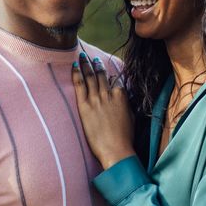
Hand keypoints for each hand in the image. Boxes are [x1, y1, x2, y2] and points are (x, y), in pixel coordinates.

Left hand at [72, 53, 134, 169]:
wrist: (116, 149)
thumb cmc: (125, 138)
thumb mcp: (130, 118)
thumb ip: (125, 106)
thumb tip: (123, 100)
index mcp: (121, 96)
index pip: (115, 82)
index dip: (110, 78)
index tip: (106, 73)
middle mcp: (109, 94)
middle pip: (101, 75)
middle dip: (96, 64)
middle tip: (92, 57)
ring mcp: (96, 99)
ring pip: (90, 76)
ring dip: (86, 64)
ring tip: (82, 56)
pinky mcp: (85, 106)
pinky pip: (80, 84)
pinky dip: (77, 73)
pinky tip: (74, 65)